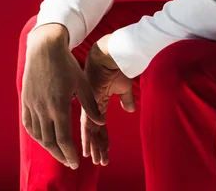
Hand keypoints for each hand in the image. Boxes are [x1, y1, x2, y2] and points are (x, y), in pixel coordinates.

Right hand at [22, 27, 105, 169]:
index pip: (63, 139)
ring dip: (48, 148)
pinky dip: (36, 135)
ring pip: (38, 135)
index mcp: (59, 105)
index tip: (76, 163)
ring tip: (59, 153)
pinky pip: (28, 124)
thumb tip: (101, 122)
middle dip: (60, 156)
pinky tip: (43, 139)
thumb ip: (90, 105)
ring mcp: (32, 104)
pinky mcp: (25, 100)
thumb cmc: (67, 64)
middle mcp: (43, 108)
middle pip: (49, 142)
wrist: (45, 48)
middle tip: (69, 163)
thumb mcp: (82, 83)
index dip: (70, 154)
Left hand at [81, 34, 135, 166]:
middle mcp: (91, 104)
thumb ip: (125, 99)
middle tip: (99, 162)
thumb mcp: (124, 87)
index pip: (100, 125)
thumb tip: (129, 110)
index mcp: (99, 100)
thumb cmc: (118, 66)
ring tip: (96, 160)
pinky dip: (89, 137)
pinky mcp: (88, 101)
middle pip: (93, 131)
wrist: (112, 54)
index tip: (105, 153)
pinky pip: (86, 122)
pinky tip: (90, 148)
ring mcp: (88, 103)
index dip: (103, 139)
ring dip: (93, 146)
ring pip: (89, 130)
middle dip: (97, 147)